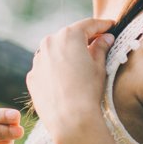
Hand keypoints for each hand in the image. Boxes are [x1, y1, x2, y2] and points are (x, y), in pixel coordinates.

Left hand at [25, 18, 114, 143]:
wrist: (70, 118)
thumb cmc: (88, 90)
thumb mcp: (99, 66)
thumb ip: (101, 47)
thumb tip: (106, 38)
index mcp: (69, 36)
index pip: (88, 24)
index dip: (102, 24)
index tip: (110, 26)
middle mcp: (49, 43)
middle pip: (69, 36)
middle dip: (83, 38)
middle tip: (97, 42)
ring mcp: (38, 59)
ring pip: (55, 51)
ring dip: (66, 53)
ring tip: (80, 63)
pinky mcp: (32, 75)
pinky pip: (46, 67)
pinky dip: (55, 69)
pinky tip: (65, 79)